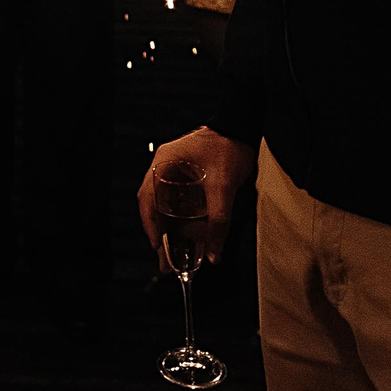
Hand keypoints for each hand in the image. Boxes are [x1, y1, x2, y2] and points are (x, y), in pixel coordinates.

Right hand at [139, 128, 254, 266]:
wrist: (243, 128)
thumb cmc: (228, 148)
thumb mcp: (223, 187)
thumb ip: (219, 222)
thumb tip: (214, 255)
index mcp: (163, 163)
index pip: (147, 198)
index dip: (150, 225)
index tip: (157, 246)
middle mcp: (165, 168)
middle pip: (156, 206)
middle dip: (161, 235)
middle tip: (164, 262)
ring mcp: (176, 172)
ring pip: (169, 207)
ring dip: (173, 231)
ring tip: (177, 257)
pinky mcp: (189, 177)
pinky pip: (181, 203)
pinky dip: (184, 222)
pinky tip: (191, 239)